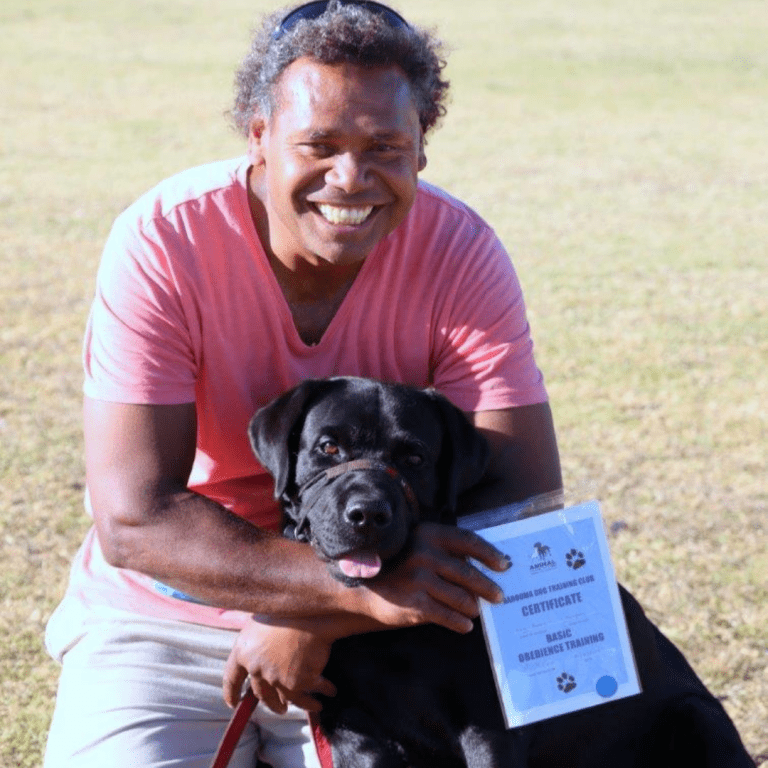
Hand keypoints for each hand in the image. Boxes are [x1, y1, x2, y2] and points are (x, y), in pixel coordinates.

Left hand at [223, 618, 336, 713]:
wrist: (311, 612)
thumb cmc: (288, 609)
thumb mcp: (262, 618)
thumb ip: (256, 636)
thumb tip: (251, 639)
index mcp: (243, 651)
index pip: (231, 678)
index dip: (231, 693)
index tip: (233, 703)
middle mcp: (256, 668)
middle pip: (261, 693)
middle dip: (272, 703)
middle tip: (280, 707)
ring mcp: (275, 678)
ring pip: (286, 699)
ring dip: (301, 704)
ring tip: (313, 705)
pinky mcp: (296, 684)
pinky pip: (308, 694)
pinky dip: (321, 693)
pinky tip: (331, 690)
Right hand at [363, 522, 509, 633]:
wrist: (364, 586)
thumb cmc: (401, 564)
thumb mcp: (420, 546)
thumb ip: (446, 552)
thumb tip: (484, 567)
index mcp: (429, 534)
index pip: (468, 541)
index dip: (489, 553)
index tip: (504, 565)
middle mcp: (424, 554)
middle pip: (468, 573)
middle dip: (488, 587)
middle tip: (499, 596)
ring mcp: (419, 579)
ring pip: (461, 598)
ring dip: (473, 607)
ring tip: (476, 610)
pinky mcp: (414, 604)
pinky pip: (448, 616)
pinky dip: (460, 622)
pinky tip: (465, 625)